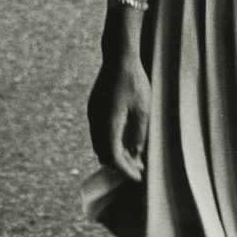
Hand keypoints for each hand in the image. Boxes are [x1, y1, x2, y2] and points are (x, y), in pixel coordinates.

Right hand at [88, 49, 150, 181]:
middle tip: (140, 168)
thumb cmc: (135, 82)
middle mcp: (96, 122)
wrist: (118, 58)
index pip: (113, 157)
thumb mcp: (144, 110)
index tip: (138, 177)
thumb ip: (139, 134)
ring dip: (115, 153)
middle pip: (104, 154)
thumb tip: (136, 154)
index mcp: (108, 124)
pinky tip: (125, 140)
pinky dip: (111, 142)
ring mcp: (92, 115)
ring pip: (100, 144)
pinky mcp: (93, 109)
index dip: (125, 170)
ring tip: (135, 156)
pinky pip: (99, 134)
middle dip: (121, 165)